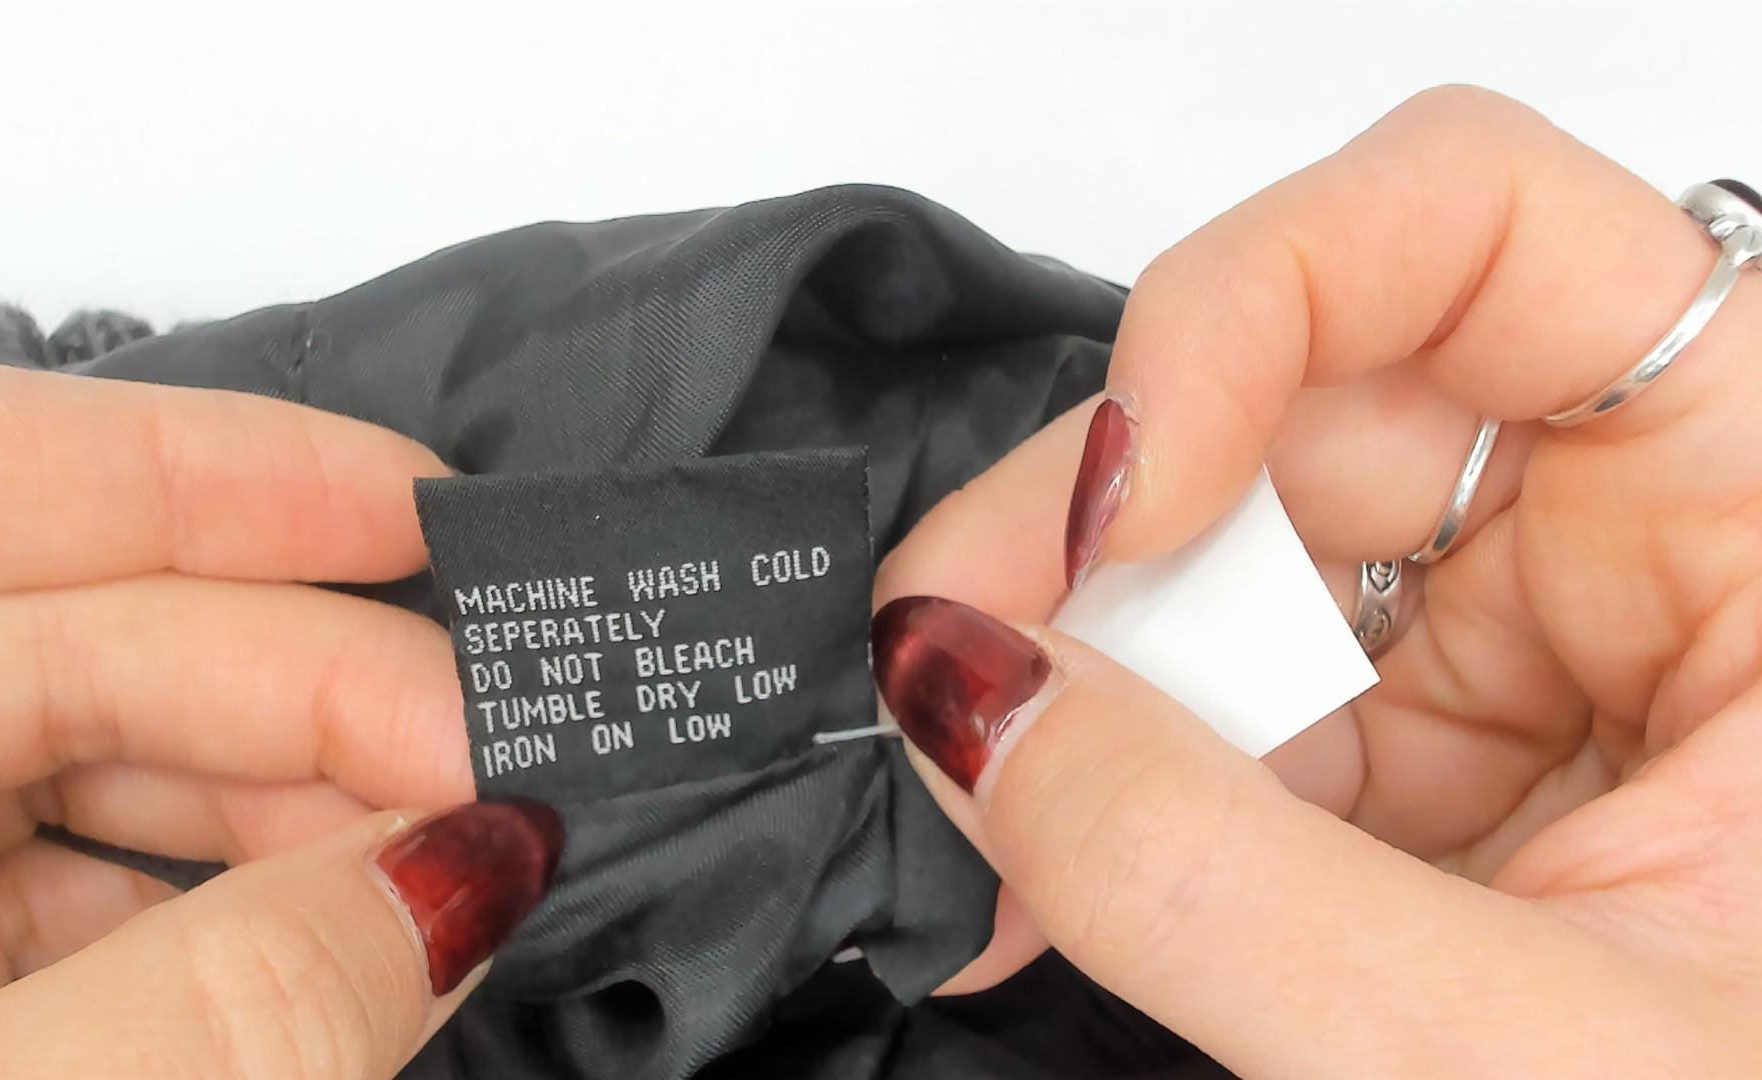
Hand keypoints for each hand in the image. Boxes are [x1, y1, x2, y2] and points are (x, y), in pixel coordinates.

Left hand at [0, 357, 549, 1076]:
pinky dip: (168, 922)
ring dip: (255, 809)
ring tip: (433, 848)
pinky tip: (314, 936)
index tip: (411, 506)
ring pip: (24, 781)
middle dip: (282, 680)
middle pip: (15, 640)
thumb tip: (452, 881)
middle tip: (483, 741)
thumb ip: (204, 1002)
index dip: (196, 469)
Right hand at [875, 86, 1761, 1074]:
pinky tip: (1047, 861)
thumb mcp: (1523, 1047)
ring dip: (1085, 670)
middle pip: (1298, 394)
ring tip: (1001, 819)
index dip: (1260, 303)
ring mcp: (1523, 645)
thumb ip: (1218, 877)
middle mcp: (1638, 538)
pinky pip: (1229, 695)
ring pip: (1230, 551)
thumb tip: (969, 700)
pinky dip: (1114, 772)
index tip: (1125, 498)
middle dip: (1093, 532)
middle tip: (955, 665)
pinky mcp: (1433, 756)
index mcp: (1753, 513)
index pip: (1482, 229)